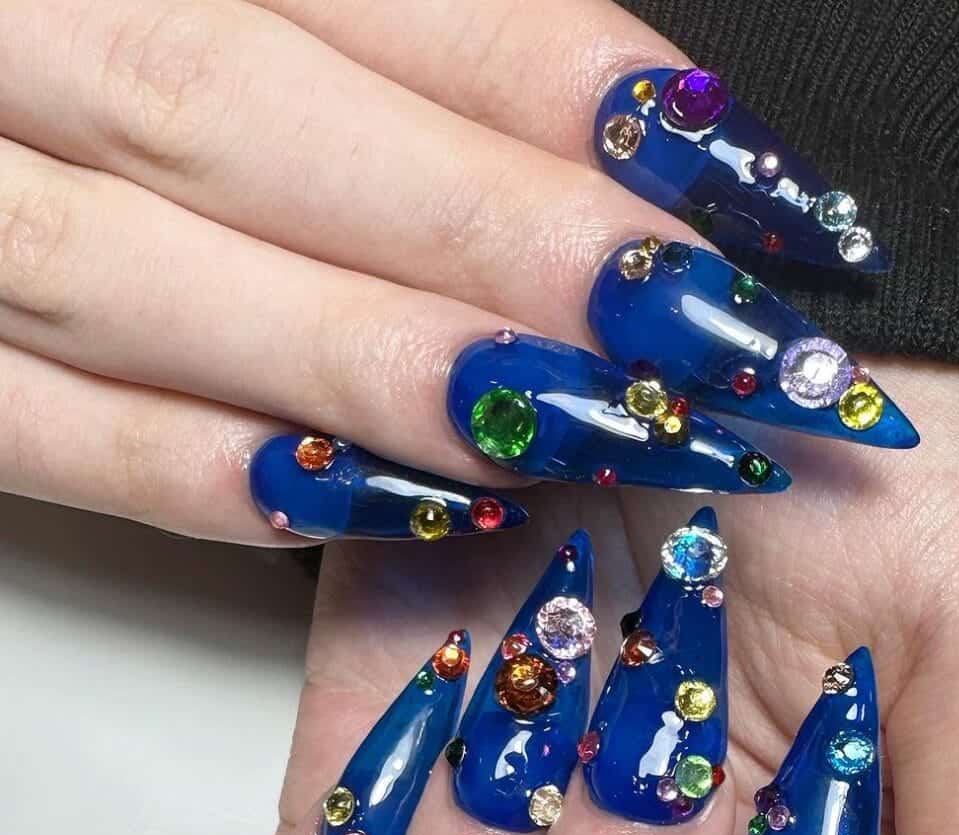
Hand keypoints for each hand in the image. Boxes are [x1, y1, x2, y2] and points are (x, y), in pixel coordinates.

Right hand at [0, 0, 711, 540]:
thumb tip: (626, 128)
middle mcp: (19, 36)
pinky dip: (187, 468)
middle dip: (485, 231)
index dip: (550, 80)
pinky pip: (36, 426)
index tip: (727, 181)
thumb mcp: (260, 18)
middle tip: (678, 331)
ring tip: (563, 427)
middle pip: (247, 116)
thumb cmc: (130, 70)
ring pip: (137, 273)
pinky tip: (354, 501)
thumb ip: (399, 53)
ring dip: (365, 361)